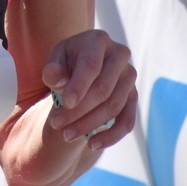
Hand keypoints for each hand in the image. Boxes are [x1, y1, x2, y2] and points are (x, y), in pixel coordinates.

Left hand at [42, 30, 136, 151]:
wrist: (82, 69)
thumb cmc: (66, 63)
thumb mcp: (55, 61)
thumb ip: (53, 70)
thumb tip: (57, 78)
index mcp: (99, 41)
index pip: (91, 66)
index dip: (79, 86)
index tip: (65, 104)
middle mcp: (120, 56)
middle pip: (103, 89)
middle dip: (79, 110)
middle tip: (56, 124)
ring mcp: (129, 77)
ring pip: (113, 107)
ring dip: (89, 125)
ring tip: (66, 135)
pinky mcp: (133, 97)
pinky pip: (127, 121)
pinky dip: (111, 136)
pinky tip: (91, 144)